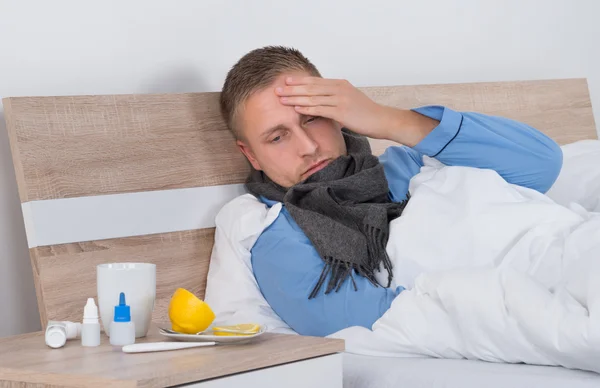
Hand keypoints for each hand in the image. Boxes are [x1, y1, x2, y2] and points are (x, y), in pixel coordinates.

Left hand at [275, 76, 392, 139]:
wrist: (382, 119)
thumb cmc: (365, 113)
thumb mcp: (349, 100)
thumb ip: (335, 98)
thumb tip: (321, 101)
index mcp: (340, 84)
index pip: (315, 81)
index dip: (299, 81)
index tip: (286, 81)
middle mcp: (339, 89)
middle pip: (311, 87)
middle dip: (292, 88)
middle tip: (276, 89)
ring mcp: (340, 100)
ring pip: (313, 97)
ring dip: (295, 98)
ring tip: (281, 99)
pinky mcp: (341, 112)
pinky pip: (320, 109)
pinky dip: (306, 108)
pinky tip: (296, 108)